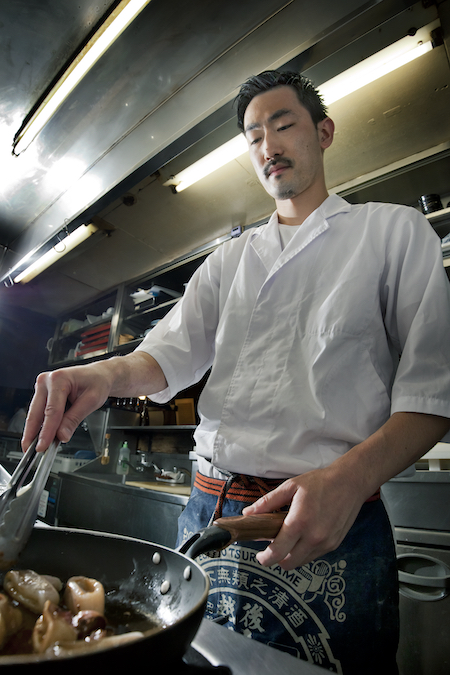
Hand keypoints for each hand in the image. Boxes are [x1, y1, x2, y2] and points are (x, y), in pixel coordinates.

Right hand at [22, 361, 112, 452]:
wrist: (99, 375)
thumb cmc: (97, 382)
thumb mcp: (91, 401)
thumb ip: (74, 418)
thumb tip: (61, 435)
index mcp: (59, 378)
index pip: (51, 410)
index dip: (46, 431)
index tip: (42, 446)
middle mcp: (47, 380)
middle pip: (37, 412)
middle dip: (32, 434)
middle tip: (31, 451)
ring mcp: (43, 386)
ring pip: (35, 413)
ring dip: (34, 431)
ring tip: (34, 447)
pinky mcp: (43, 393)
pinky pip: (39, 412)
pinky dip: (40, 425)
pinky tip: (40, 436)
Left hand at [242, 466, 365, 569]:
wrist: (350, 483)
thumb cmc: (319, 482)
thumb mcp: (290, 486)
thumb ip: (267, 502)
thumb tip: (248, 513)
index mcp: (299, 522)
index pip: (277, 552)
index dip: (265, 558)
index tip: (259, 555)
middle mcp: (313, 538)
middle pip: (288, 564)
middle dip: (277, 559)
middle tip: (272, 546)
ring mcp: (326, 543)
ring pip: (301, 562)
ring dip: (291, 556)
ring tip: (289, 539)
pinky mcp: (334, 544)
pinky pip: (314, 556)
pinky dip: (305, 551)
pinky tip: (304, 536)